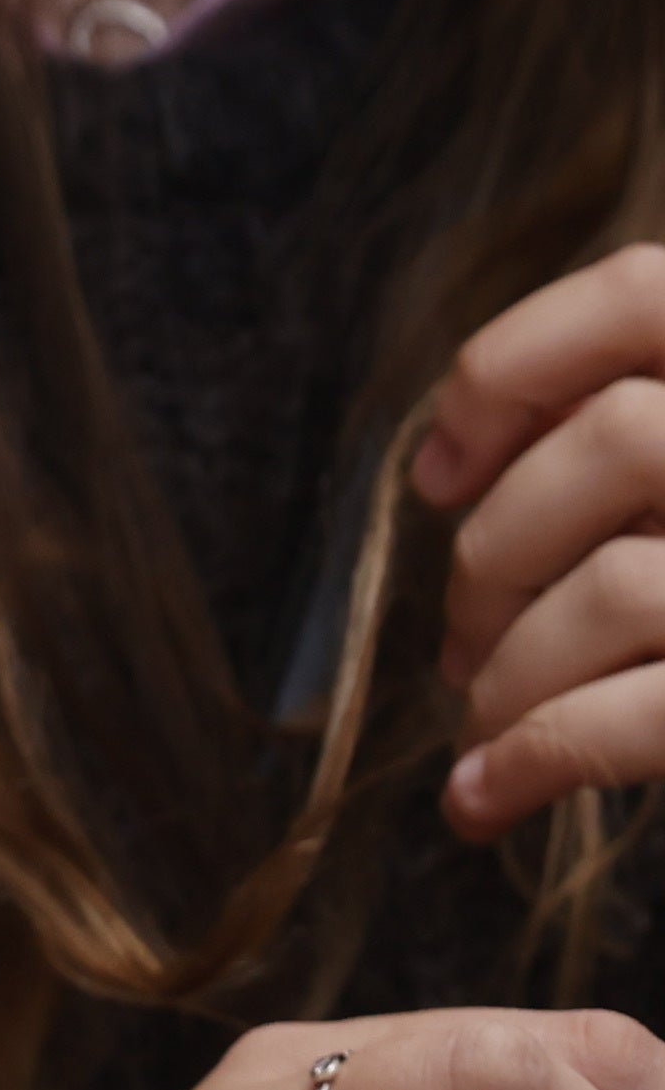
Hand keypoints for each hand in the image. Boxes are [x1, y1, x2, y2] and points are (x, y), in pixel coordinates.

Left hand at [412, 243, 664, 838]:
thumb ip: (646, 441)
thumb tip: (453, 475)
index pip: (644, 296)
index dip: (514, 366)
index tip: (444, 470)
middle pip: (611, 444)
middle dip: (497, 548)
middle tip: (461, 635)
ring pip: (617, 586)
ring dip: (511, 666)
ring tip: (482, 713)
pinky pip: (633, 720)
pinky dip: (534, 758)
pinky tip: (483, 793)